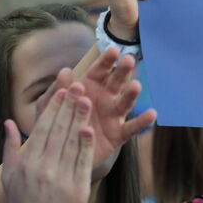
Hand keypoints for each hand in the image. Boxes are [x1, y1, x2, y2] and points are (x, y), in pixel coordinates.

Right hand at [1, 85, 93, 202]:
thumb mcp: (10, 176)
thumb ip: (10, 147)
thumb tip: (8, 122)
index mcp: (28, 162)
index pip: (42, 128)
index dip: (53, 108)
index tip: (61, 90)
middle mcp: (43, 169)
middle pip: (58, 131)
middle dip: (68, 106)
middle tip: (78, 85)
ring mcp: (61, 180)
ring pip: (72, 143)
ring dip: (79, 119)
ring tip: (87, 99)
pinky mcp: (77, 191)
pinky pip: (83, 163)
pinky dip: (86, 146)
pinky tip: (90, 129)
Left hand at [36, 50, 156, 172]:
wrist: (59, 153)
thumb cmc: (54, 123)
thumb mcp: (50, 106)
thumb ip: (57, 90)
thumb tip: (65, 71)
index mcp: (89, 86)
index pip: (99, 70)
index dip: (106, 60)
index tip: (113, 50)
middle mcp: (104, 98)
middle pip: (116, 82)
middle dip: (122, 71)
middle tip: (129, 60)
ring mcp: (113, 116)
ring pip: (125, 102)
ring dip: (132, 94)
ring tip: (136, 86)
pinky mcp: (118, 135)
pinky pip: (132, 128)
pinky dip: (142, 122)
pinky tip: (152, 114)